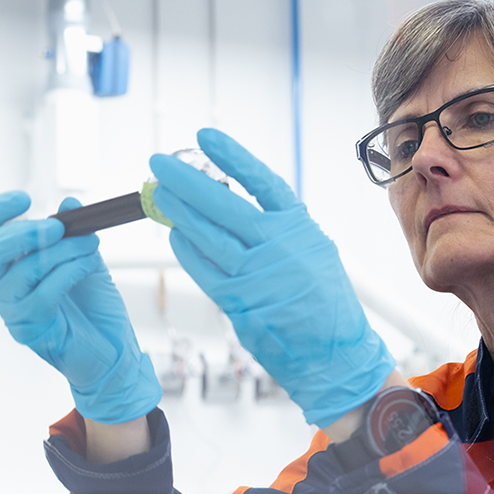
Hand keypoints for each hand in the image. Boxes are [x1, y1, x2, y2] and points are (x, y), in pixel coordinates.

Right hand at [0, 191, 159, 423]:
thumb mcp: (86, 259)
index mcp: (11, 267)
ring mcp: (14, 311)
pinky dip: (69, 272)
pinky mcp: (31, 330)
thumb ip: (74, 233)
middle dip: (25, 233)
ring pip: (22, 270)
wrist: (114, 350)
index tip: (24, 199)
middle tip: (59, 227)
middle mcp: (4, 289)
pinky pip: (43, 293)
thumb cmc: (95, 308)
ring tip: (90, 245)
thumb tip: (69, 202)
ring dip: (62, 251)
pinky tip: (88, 266)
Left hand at [149, 129, 394, 426]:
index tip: (205, 138)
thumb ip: (279, 227)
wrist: (335, 355)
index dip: (231, 157)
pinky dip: (187, 251)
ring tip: (158, 194)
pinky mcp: (241, 303)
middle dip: (187, 181)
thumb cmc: (326, 304)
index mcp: (300, 227)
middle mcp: (280, 246)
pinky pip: (204, 270)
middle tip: (160, 164)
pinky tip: (175, 235)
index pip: (261, 182)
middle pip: (224, 205)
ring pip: (208, 236)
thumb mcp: (314, 251)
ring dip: (178, 212)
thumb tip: (236, 203)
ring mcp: (259, 275)